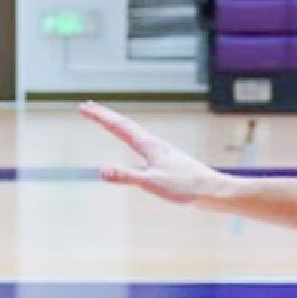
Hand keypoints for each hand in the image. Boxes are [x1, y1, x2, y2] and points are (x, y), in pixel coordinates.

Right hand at [79, 102, 231, 205]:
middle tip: (87, 107)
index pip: (119, 127)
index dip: (100, 117)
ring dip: (117, 124)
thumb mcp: (152, 183)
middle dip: (104, 116)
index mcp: (149, 146)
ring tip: (107, 121)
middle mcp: (154, 144)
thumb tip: (101, 169)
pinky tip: (135, 143)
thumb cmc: (186, 187)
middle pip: (125, 125)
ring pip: (134, 132)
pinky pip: (141, 142)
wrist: (213, 190)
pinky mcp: (166, 160)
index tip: (83, 108)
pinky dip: (129, 137)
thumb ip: (127, 176)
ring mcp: (161, 151)